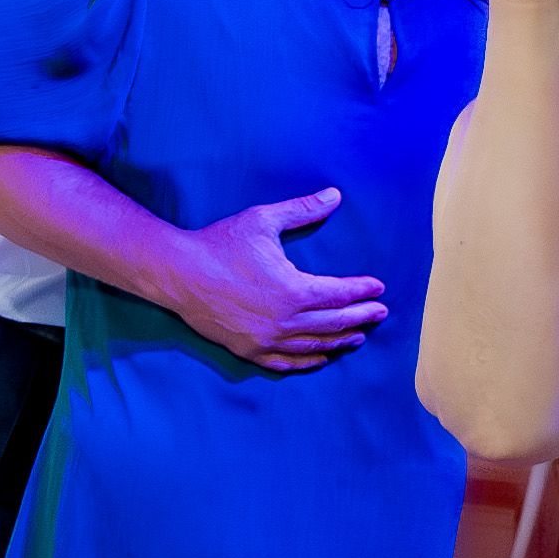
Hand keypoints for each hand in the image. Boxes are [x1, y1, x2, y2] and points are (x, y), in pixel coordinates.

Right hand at [168, 192, 388, 371]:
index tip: (377, 287)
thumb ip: (303, 209)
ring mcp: (266, 339)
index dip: (362, 290)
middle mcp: (284, 320)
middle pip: (334, 322)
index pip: (339, 293)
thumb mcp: (263, 220)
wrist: (178, 273)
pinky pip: (285, 362)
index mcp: (293, 289)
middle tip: (380, 312)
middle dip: (361, 317)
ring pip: (314, 346)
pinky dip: (307, 361)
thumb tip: (335, 195)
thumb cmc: (220, 244)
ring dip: (340, 341)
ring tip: (358, 336)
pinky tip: (320, 357)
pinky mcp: (248, 349)